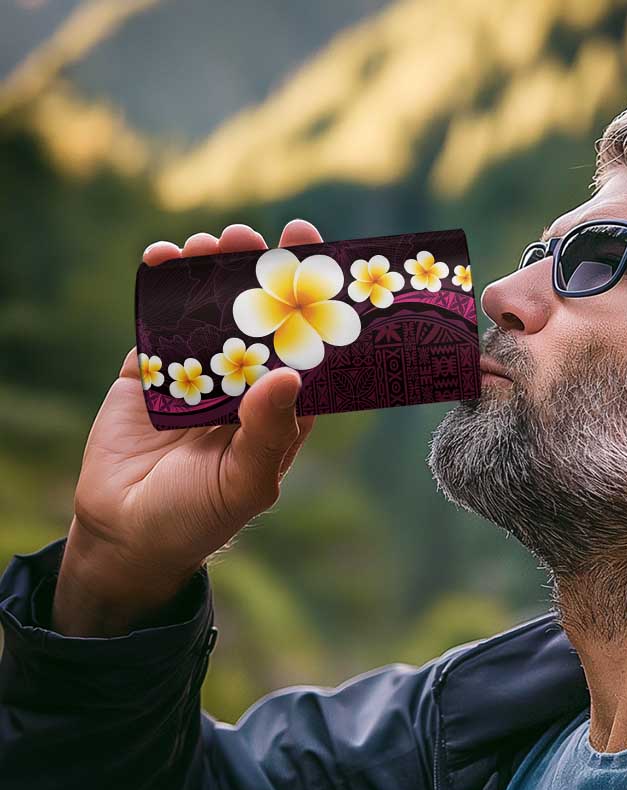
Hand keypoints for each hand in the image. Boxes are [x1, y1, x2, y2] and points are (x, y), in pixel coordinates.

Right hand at [52, 220, 320, 635]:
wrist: (126, 534)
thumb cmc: (200, 517)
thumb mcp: (245, 483)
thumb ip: (268, 433)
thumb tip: (290, 375)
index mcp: (281, 408)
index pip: (306, 348)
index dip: (313, 305)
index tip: (318, 258)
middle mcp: (245, 383)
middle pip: (258, 318)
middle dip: (259, 274)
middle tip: (255, 238)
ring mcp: (197, 373)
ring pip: (209, 311)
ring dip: (211, 273)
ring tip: (211, 243)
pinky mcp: (149, 371)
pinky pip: (157, 322)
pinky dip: (159, 288)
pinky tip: (163, 258)